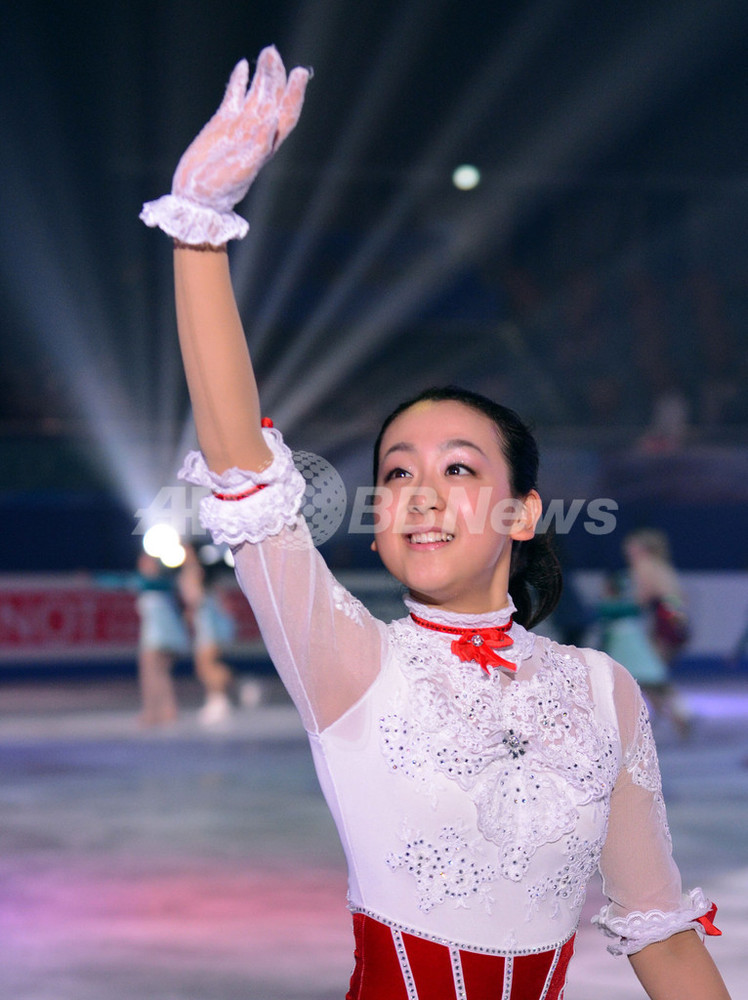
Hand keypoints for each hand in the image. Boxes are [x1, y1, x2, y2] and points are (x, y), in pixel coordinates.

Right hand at [173, 47, 309, 213]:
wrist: (198, 196)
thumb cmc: (221, 188)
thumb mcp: (243, 170)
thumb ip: (259, 147)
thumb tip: (273, 121)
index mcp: (267, 144)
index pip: (286, 114)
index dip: (295, 93)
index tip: (300, 72)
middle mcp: (257, 132)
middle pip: (272, 98)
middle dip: (276, 76)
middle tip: (274, 53)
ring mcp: (240, 125)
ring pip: (255, 94)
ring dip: (262, 74)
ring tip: (267, 52)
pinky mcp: (222, 122)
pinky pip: (233, 97)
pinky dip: (238, 82)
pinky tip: (242, 66)